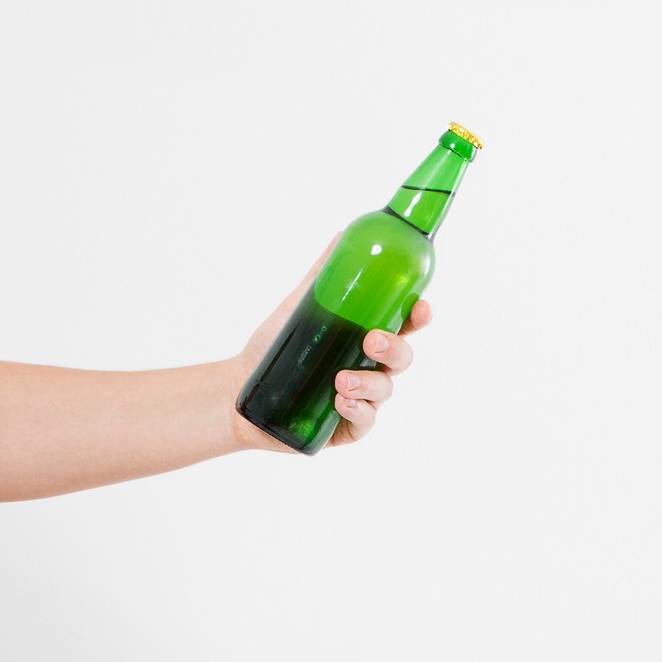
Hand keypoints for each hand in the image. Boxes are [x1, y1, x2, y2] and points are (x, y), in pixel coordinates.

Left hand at [227, 231, 432, 451]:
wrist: (240, 388)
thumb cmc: (274, 346)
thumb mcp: (299, 305)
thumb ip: (323, 275)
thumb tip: (344, 234)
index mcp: (366, 336)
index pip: (403, 325)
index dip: (418, 317)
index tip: (420, 307)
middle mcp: (370, 367)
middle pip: (403, 357)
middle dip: (395, 348)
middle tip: (371, 339)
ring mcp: (362, 398)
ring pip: (385, 390)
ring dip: (369, 383)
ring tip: (340, 380)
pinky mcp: (348, 426)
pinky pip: (366, 421)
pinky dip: (358, 410)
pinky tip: (341, 401)